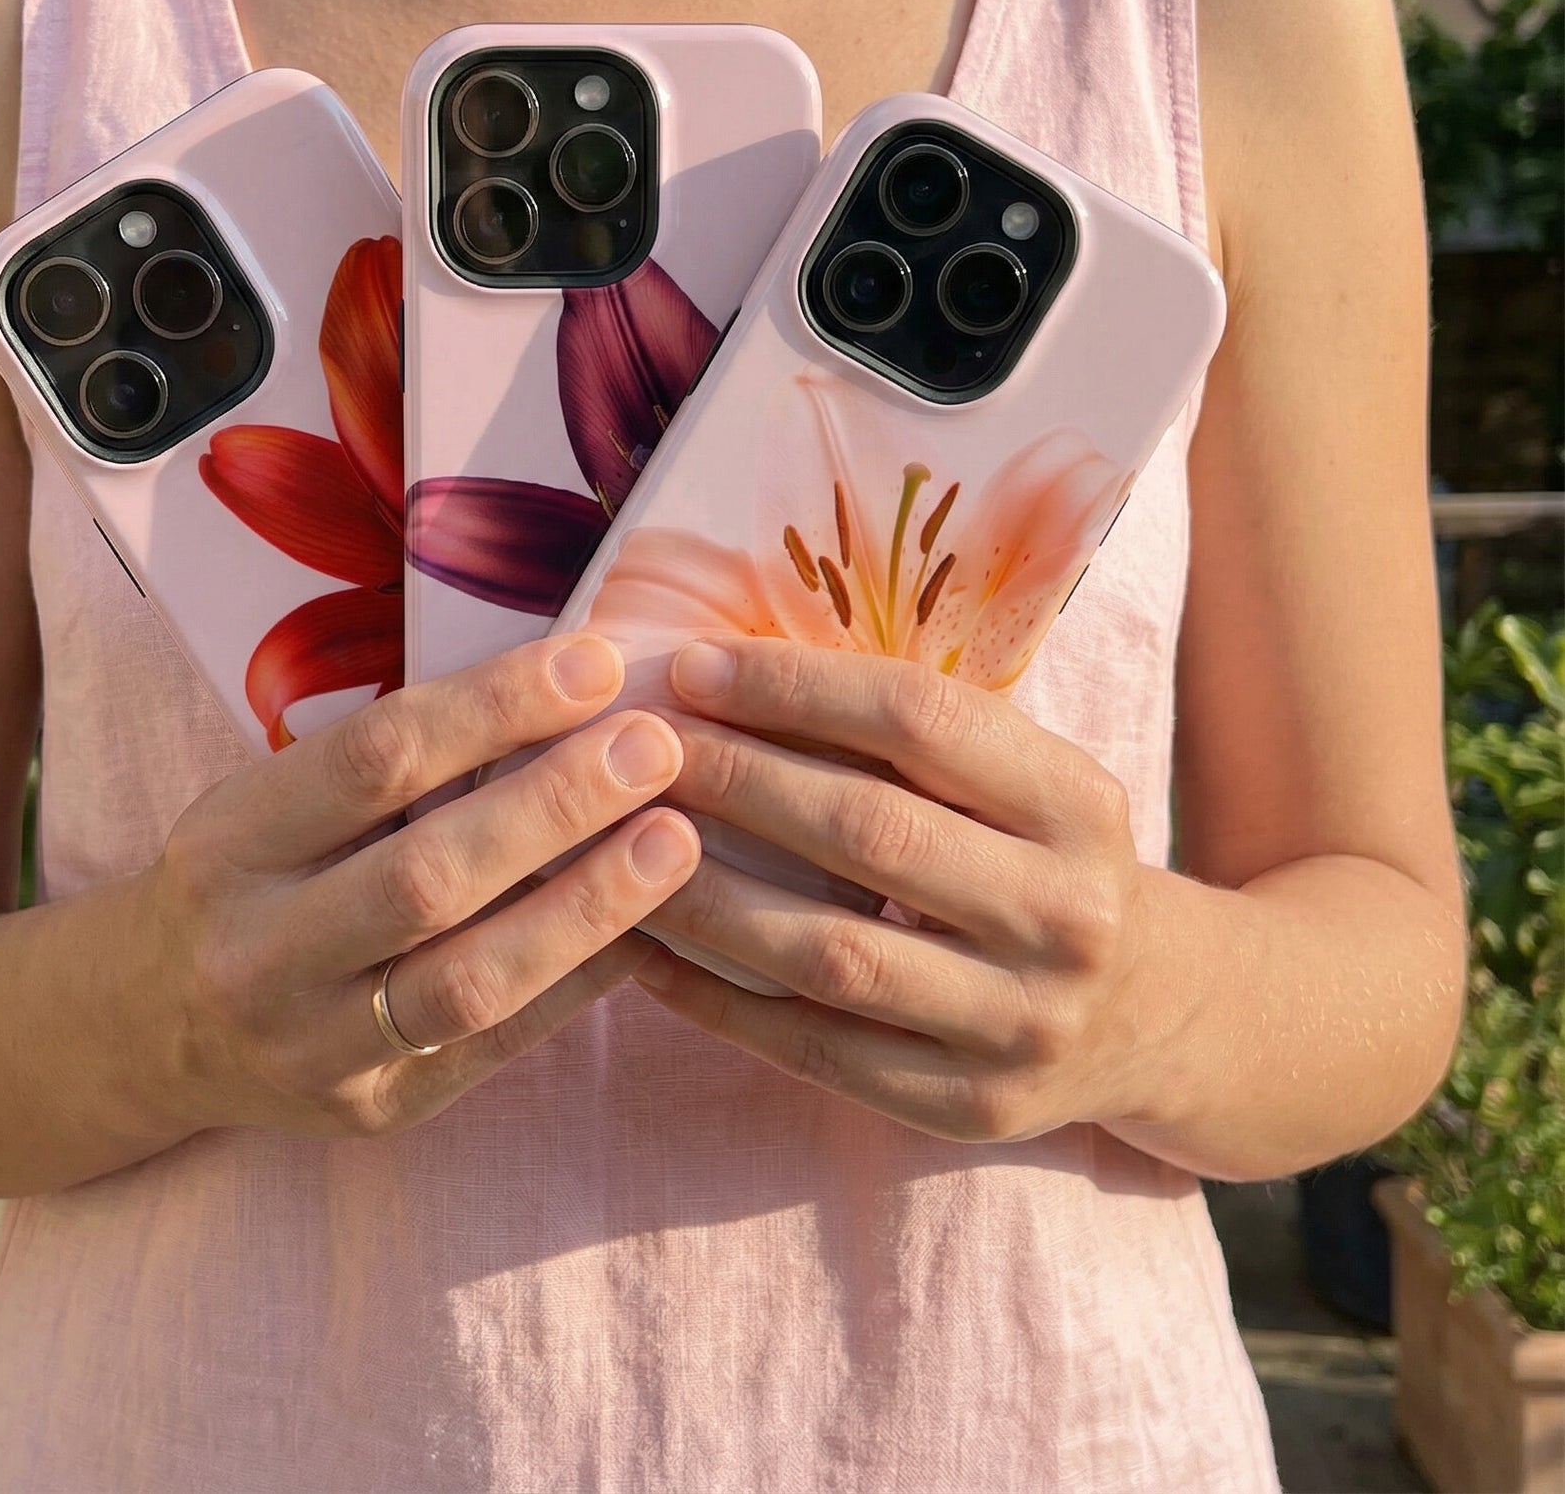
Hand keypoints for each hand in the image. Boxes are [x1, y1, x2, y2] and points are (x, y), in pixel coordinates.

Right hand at [149, 634, 699, 1138]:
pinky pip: (498, 1046)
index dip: (493, 707)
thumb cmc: (249, 880)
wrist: (151, 1029)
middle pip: (426, 876)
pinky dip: (581, 980)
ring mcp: (314, 1046)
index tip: (594, 664)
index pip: (374, 758)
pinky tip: (650, 929)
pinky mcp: (373, 1111)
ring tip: (676, 841)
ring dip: (588, 905)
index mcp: (230, 842)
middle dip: (555, 805)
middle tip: (656, 746)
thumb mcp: (271, 804)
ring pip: (470, 981)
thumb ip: (389, 765)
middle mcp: (259, 951)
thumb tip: (565, 692)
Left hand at [634, 637, 1160, 1143]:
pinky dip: (716, 1001)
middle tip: (638, 750)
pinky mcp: (968, 1108)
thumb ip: (912, 737)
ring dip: (704, 895)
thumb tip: (728, 673)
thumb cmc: (1047, 861)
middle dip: (736, 779)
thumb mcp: (1027, 782)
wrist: (1158, 1012)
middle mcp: (1062, 914)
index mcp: (1078, 804)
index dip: (797, 688)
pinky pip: (815, 1050)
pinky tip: (642, 953)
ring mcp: (1019, 1023)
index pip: (920, 720)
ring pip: (830, 954)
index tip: (695, 665)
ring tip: (615, 846)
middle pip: (869, 832)